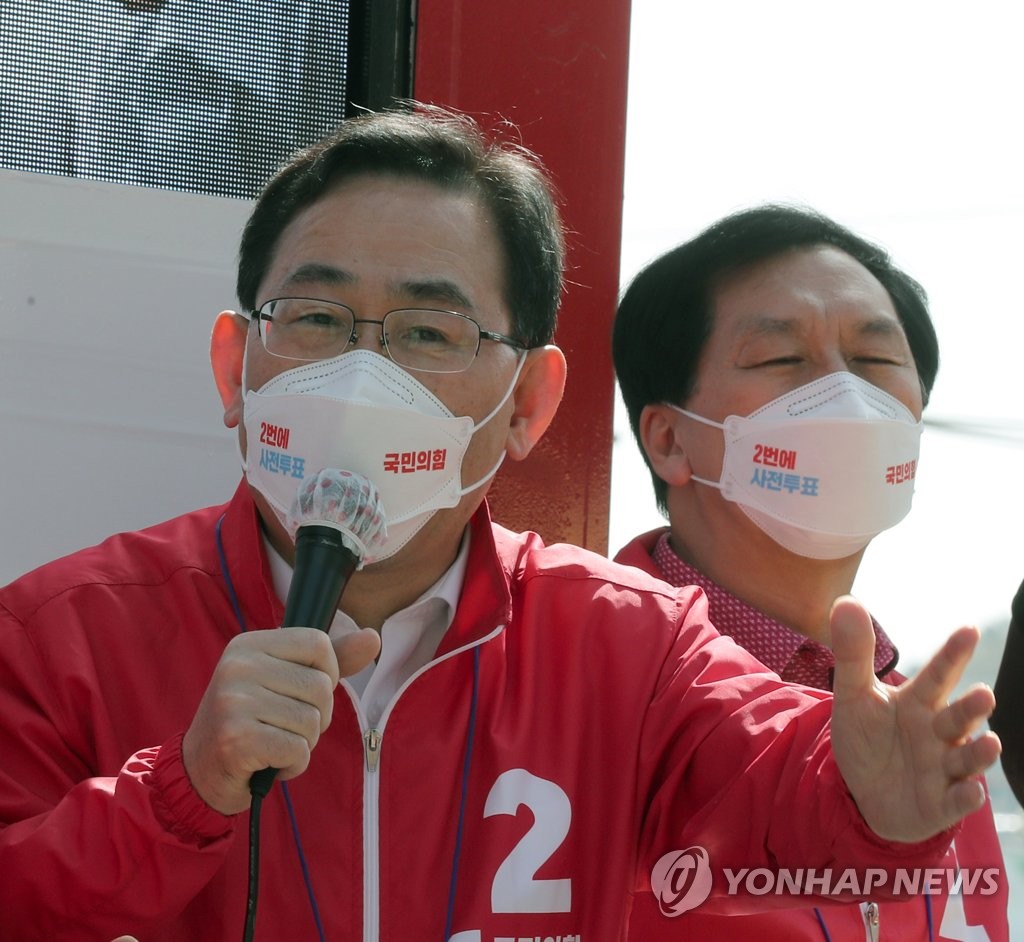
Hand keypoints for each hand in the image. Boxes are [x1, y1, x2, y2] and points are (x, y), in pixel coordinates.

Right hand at [182, 627, 380, 813]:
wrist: (199, 772)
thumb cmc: (251, 722)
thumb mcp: (285, 681)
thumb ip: (330, 660)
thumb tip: (373, 637)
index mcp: (249, 644)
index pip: (319, 643)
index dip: (327, 674)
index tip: (304, 693)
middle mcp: (238, 666)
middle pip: (320, 686)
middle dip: (316, 716)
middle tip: (283, 727)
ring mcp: (234, 702)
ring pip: (312, 720)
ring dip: (303, 743)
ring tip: (273, 744)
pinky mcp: (237, 739)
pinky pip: (298, 750)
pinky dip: (293, 764)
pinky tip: (268, 763)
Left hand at [829, 595, 1000, 841]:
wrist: (862, 792)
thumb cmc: (868, 737)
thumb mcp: (854, 695)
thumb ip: (853, 653)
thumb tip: (846, 599)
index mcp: (918, 702)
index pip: (937, 674)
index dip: (952, 654)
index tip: (968, 629)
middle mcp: (938, 732)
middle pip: (958, 717)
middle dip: (972, 707)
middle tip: (983, 693)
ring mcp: (943, 769)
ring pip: (966, 758)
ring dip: (979, 752)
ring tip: (990, 742)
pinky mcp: (940, 804)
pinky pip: (956, 801)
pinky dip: (965, 797)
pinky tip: (970, 791)